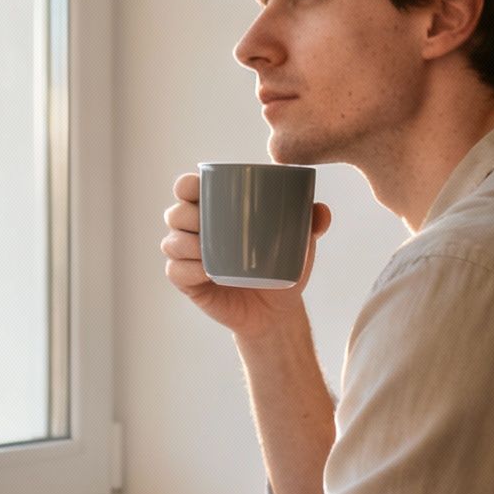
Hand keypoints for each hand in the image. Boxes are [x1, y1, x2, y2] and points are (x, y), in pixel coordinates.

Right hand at [162, 172, 331, 336]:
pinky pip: (175, 272)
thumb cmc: (282, 265)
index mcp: (215, 210)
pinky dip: (187, 269)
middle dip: (185, 215)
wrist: (276, 309)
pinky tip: (204, 270)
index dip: (186, 185)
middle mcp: (195, 230)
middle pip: (175, 213)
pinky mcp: (188, 283)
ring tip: (206, 250)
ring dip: (184, 242)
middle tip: (208, 223)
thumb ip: (311, 222)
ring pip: (171, 242)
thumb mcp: (299, 242)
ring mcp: (188, 257)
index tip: (199, 188)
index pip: (187, 188)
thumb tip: (321, 211)